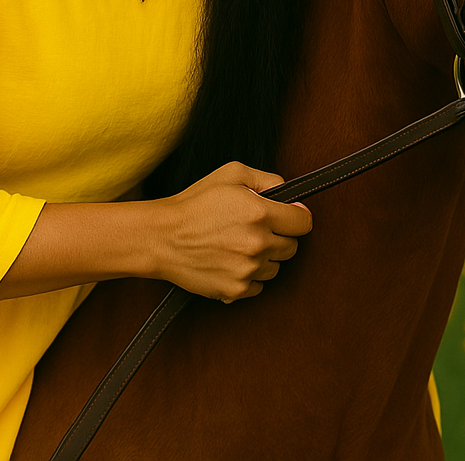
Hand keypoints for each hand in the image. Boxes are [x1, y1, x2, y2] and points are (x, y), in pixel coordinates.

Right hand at [151, 161, 312, 302]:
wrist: (161, 237)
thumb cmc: (193, 204)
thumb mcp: (230, 174)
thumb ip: (267, 179)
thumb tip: (290, 194)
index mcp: (260, 212)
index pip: (304, 222)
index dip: (296, 217)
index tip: (287, 217)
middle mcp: (258, 243)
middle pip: (292, 247)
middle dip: (278, 237)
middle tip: (254, 229)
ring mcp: (248, 269)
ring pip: (275, 267)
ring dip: (263, 258)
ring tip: (237, 245)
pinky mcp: (236, 289)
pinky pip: (258, 286)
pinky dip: (248, 276)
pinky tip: (229, 262)